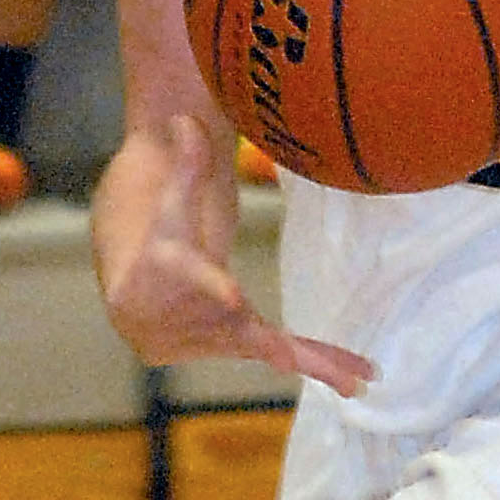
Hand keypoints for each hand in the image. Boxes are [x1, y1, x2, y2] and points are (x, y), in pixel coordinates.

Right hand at [94, 115, 375, 393]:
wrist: (136, 293)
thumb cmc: (160, 236)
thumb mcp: (171, 197)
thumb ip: (185, 162)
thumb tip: (184, 118)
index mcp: (166, 278)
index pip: (191, 280)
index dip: (209, 290)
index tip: (229, 296)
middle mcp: (186, 319)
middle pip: (236, 321)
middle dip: (268, 335)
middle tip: (293, 357)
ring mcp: (209, 341)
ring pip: (267, 346)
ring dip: (316, 360)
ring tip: (363, 378)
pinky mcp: (233, 348)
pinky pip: (279, 354)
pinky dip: (319, 365)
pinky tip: (358, 381)